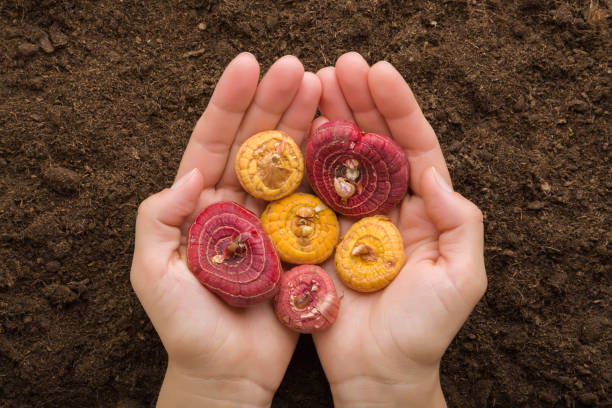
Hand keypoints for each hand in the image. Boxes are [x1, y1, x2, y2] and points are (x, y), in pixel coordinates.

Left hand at [130, 53, 320, 406]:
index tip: (249, 67)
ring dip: (304, 125)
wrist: (228, 372)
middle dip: (274, 103)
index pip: (212, 143)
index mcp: (199, 205)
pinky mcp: (298, 242)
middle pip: (255, 144)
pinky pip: (314, 199)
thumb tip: (191, 173)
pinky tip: (341, 139)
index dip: (229, 103)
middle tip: (298, 68)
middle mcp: (235, 206)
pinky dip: (326, 169)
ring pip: (288, 164)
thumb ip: (158, 220)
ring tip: (323, 89)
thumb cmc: (186, 328)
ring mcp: (270, 222)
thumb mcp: (153, 274)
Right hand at [311, 52, 486, 406]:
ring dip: (327, 121)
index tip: (379, 73)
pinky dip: (300, 162)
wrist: (378, 372)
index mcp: (423, 210)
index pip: (413, 146)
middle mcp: (385, 206)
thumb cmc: (425, 331)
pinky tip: (290, 132)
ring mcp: (348, 219)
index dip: (398, 108)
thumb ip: (461, 223)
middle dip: (359, 102)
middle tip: (338, 66)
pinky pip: (308, 193)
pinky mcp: (317, 236)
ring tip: (312, 84)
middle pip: (373, 143)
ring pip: (338, 161)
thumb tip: (434, 173)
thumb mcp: (462, 278)